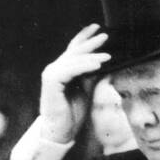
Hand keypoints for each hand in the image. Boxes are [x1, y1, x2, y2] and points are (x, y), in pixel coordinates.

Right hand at [38, 23, 111, 144]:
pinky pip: (70, 70)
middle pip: (74, 51)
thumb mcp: (86, 90)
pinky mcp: (52, 81)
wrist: (62, 131)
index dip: (85, 38)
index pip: (74, 49)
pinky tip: (97, 65)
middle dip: (90, 43)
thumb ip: (91, 75)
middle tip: (105, 36)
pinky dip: (84, 67)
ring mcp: (52, 73)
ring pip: (73, 60)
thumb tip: (104, 63)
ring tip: (107, 56)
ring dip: (91, 57)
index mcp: (63, 69)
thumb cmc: (72, 113)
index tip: (97, 29)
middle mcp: (55, 68)